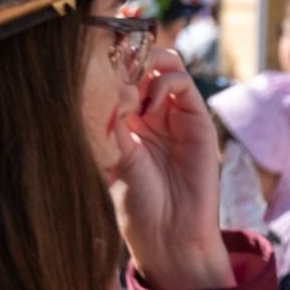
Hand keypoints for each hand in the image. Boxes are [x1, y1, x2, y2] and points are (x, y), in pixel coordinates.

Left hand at [104, 47, 234, 289]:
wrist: (168, 232)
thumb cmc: (135, 200)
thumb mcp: (114, 155)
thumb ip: (111, 120)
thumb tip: (106, 85)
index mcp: (124, 118)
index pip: (118, 75)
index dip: (108, 61)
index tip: (92, 57)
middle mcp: (149, 111)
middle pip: (142, 62)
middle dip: (127, 58)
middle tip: (114, 71)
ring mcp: (174, 113)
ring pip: (165, 65)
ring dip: (146, 67)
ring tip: (131, 94)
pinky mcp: (197, 120)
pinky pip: (183, 82)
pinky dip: (164, 82)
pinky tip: (148, 108)